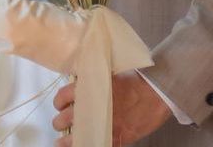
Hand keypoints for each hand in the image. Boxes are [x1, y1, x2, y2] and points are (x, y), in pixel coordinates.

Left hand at [52, 71, 172, 145]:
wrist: (153, 94)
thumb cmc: (133, 80)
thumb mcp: (107, 73)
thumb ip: (91, 80)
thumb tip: (80, 83)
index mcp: (87, 88)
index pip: (62, 97)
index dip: (59, 102)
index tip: (60, 106)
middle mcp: (90, 107)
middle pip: (64, 119)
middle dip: (61, 122)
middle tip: (62, 123)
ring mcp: (100, 124)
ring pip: (74, 137)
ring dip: (66, 139)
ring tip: (63, 142)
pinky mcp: (113, 138)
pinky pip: (92, 145)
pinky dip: (85, 145)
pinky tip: (81, 146)